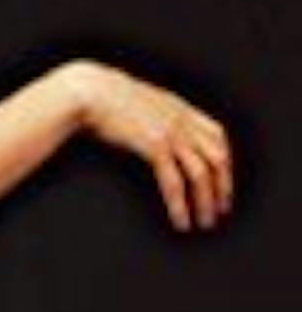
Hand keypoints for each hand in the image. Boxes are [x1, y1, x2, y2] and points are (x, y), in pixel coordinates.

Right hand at [64, 60, 234, 230]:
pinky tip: (180, 220)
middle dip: (222, 188)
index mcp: (180, 108)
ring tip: (202, 222)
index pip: (217, 136)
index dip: (223, 161)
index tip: (221, 181)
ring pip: (201, 174)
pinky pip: (174, 182)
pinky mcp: (154, 146)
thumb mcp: (142, 100)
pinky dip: (179, 205)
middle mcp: (181, 121)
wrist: (89, 90)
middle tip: (219, 210)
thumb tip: (161, 130)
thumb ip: (159, 114)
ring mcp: (170, 133)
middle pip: (217, 158)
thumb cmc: (105, 94)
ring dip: (205, 203)